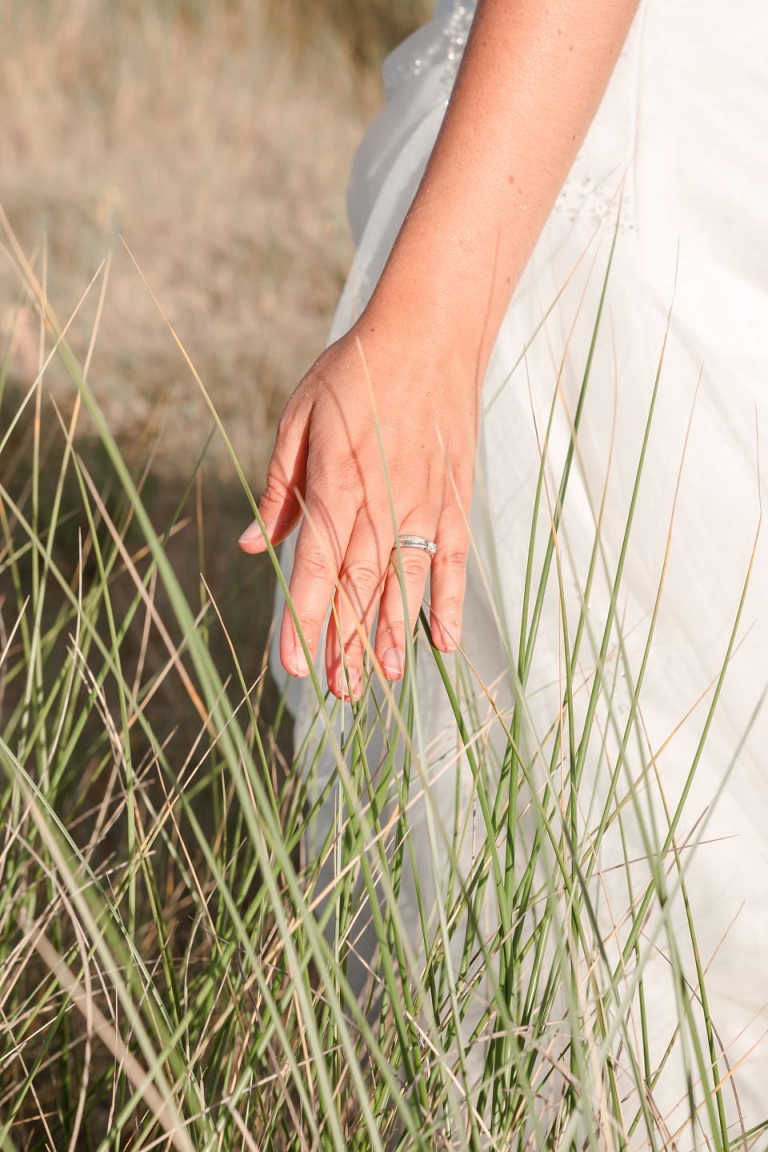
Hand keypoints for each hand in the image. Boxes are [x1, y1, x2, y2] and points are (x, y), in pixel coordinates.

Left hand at [238, 310, 478, 698]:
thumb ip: (279, 487)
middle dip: (346, 641)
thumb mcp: (299, 417)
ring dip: (394, 633)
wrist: (428, 331)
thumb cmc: (353, 371)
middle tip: (339, 692)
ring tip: (384, 681)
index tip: (291, 665)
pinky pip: (454, 557)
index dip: (303, 617)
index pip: (316, 563)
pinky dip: (451, 599)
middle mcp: (381, 497)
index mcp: (335, 479)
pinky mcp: (455, 496)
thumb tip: (249, 544)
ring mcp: (424, 499)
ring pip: (408, 579)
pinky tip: (442, 639)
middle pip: (360, 583)